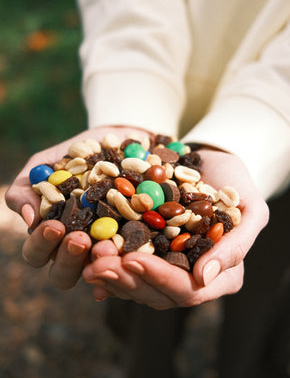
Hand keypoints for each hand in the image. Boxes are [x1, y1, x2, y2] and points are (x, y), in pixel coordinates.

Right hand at [5, 125, 152, 288]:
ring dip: (99, 263)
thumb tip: (32, 219)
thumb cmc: (74, 154)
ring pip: (99, 271)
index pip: (38, 253)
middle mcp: (78, 246)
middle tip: (79, 239)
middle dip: (69, 259)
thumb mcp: (43, 164)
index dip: (42, 244)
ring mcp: (108, 246)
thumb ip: (27, 189)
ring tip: (106, 246)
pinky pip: (134, 258)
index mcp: (52, 233)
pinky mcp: (138, 241)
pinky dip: (132, 260)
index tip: (54, 225)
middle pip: (64, 274)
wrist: (118, 140)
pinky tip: (132, 256)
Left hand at [83, 149, 268, 307]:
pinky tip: (87, 262)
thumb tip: (204, 278)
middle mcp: (195, 278)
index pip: (189, 290)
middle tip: (96, 265)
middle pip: (157, 293)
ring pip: (138, 284)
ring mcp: (171, 267)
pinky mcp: (152, 253)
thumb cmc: (237, 183)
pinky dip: (109, 265)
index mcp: (223, 273)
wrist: (214, 162)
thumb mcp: (251, 208)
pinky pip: (128, 267)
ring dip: (111, 275)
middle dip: (126, 280)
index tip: (132, 260)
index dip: (159, 278)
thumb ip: (237, 244)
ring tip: (87, 261)